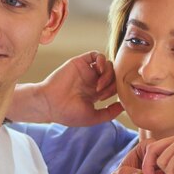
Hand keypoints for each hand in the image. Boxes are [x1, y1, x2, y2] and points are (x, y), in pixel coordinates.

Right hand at [8, 51, 122, 124]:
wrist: (49, 104)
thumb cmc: (67, 113)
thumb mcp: (92, 117)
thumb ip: (109, 113)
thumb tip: (124, 107)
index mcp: (94, 93)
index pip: (113, 86)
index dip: (115, 91)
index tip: (106, 99)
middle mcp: (91, 80)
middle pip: (113, 75)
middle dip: (112, 84)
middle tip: (102, 93)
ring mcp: (86, 71)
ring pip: (107, 65)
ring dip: (108, 74)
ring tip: (99, 86)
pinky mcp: (80, 62)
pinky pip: (96, 55)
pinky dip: (102, 60)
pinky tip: (99, 70)